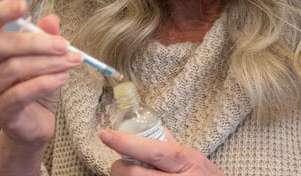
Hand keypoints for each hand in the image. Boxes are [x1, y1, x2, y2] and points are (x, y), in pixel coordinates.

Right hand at [0, 0, 82, 145]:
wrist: (33, 126)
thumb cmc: (34, 88)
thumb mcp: (44, 59)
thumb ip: (45, 38)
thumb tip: (52, 20)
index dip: (1, 11)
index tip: (23, 5)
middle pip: (0, 45)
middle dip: (36, 42)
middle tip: (64, 45)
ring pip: (14, 68)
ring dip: (48, 63)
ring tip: (71, 62)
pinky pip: (21, 93)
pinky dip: (45, 83)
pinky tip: (62, 78)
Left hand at [99, 129, 226, 174]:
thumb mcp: (195, 160)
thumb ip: (170, 147)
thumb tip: (148, 128)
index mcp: (186, 161)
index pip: (152, 150)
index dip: (125, 143)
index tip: (105, 135)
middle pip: (134, 175)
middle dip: (119, 169)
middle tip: (119, 166)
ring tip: (131, 175)